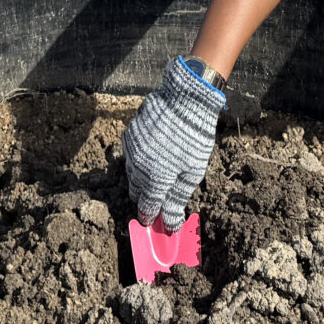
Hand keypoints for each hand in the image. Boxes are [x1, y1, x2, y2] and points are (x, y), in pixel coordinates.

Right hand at [123, 56, 224, 226]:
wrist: (185, 99)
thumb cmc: (194, 137)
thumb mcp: (193, 172)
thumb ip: (178, 199)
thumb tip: (170, 224)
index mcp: (155, 179)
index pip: (147, 206)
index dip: (150, 216)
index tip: (154, 221)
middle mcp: (138, 166)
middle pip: (136, 191)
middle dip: (145, 198)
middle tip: (157, 199)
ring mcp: (131, 149)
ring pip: (131, 174)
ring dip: (141, 180)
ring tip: (156, 176)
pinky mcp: (130, 133)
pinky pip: (130, 155)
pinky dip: (139, 161)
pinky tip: (152, 155)